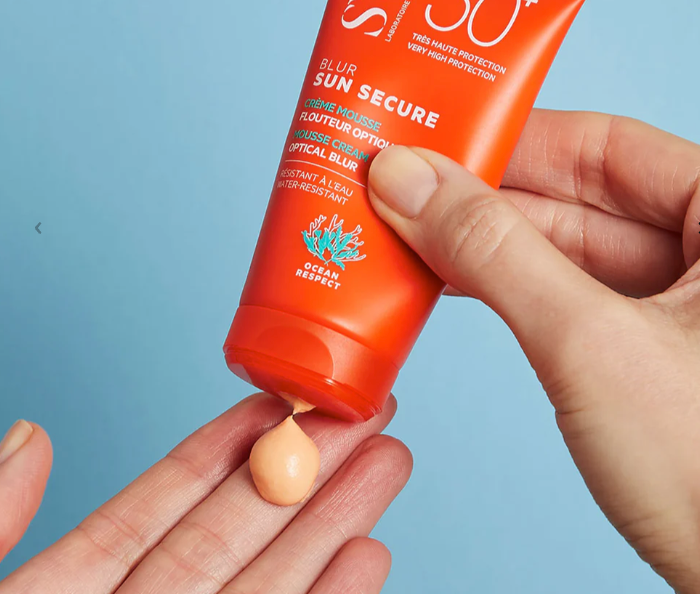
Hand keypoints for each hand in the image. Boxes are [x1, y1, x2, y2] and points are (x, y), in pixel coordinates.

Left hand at [0, 394, 409, 592]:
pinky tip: (368, 560)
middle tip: (365, 415)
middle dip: (306, 471)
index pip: (158, 508)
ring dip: (335, 527)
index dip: (224, 449)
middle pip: (236, 537)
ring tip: (386, 465)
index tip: (279, 401)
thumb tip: (33, 430)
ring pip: (272, 590)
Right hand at [368, 109, 699, 593]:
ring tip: (408, 228)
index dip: (513, 139)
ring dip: (485, 243)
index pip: (609, 147)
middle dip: (484, 196)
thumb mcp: (590, 344)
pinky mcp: (654, 346)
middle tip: (401, 185)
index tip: (437, 137)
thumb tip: (408, 180)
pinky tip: (450, 277)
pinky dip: (508, 286)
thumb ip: (492, 253)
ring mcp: (687, 301)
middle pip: (580, 198)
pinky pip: (568, 294)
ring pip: (567, 248)